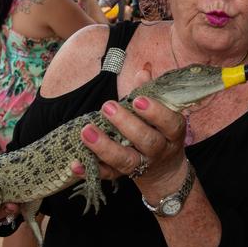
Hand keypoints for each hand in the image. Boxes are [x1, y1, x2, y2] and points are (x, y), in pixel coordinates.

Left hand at [72, 66, 189, 199]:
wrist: (164, 171)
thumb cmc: (160, 132)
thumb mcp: (163, 114)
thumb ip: (151, 92)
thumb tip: (143, 71)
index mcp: (172, 133)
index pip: (169, 123)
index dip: (155, 113)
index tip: (137, 100)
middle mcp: (159, 151)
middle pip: (146, 141)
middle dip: (126, 124)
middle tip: (107, 107)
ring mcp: (141, 166)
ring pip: (125, 160)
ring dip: (104, 147)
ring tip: (86, 131)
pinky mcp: (123, 176)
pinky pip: (107, 175)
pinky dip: (90, 170)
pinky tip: (75, 163)